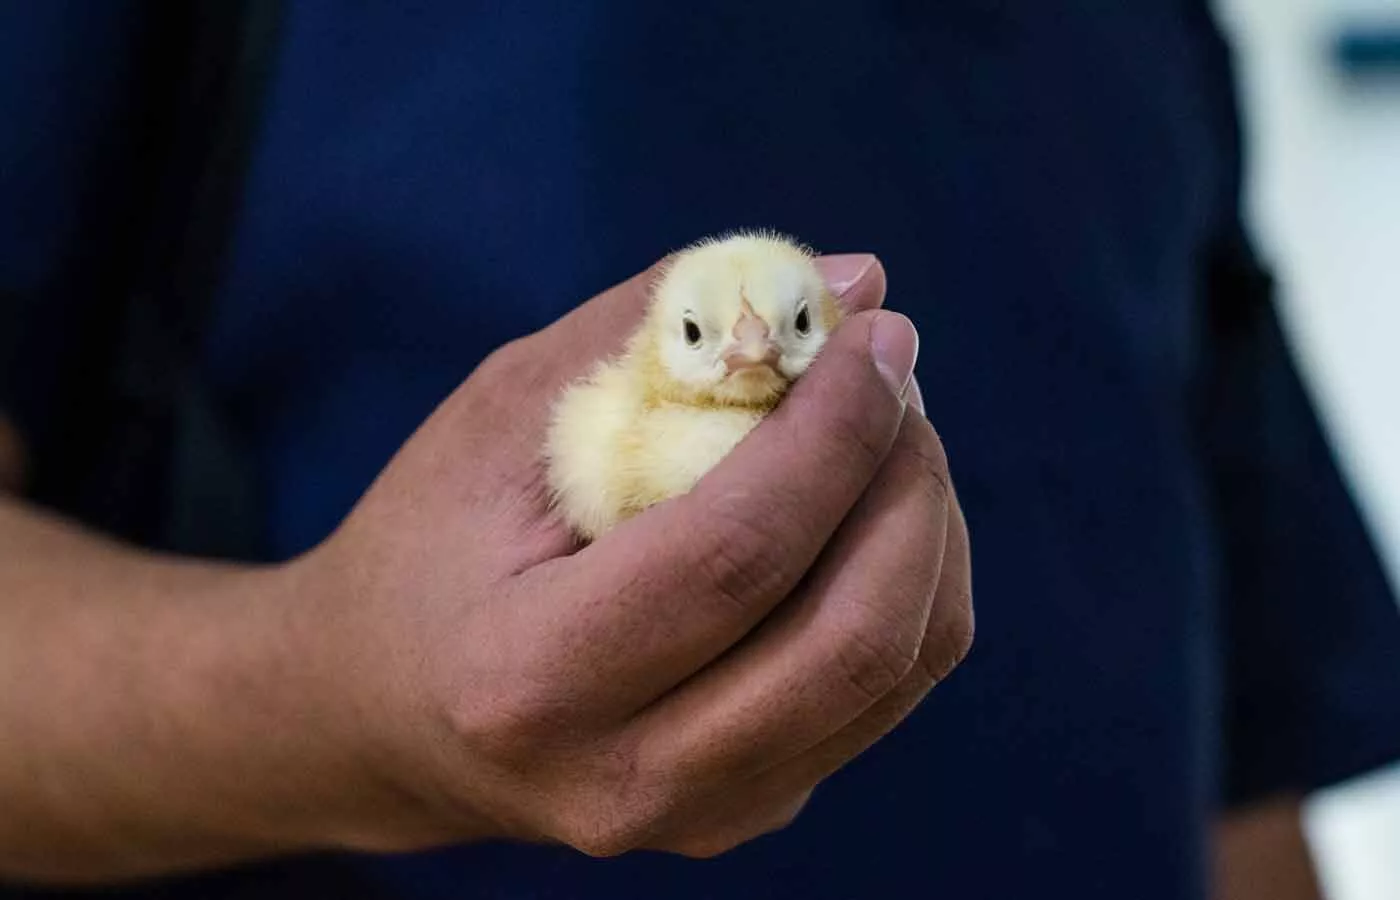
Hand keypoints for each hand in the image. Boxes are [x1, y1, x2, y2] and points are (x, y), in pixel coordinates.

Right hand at [291, 254, 973, 857]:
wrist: (385, 719)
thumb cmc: (427, 547)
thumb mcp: (501, 418)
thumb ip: (655, 331)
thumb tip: (852, 279)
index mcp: (532, 677)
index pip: (735, 555)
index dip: (833, 430)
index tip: (877, 334)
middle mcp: (626, 777)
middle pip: (850, 636)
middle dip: (907, 478)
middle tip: (894, 375)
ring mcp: (701, 815)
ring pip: (896, 669)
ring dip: (926, 526)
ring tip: (886, 432)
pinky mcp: (748, 812)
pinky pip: (888, 694)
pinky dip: (913, 584)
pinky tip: (867, 512)